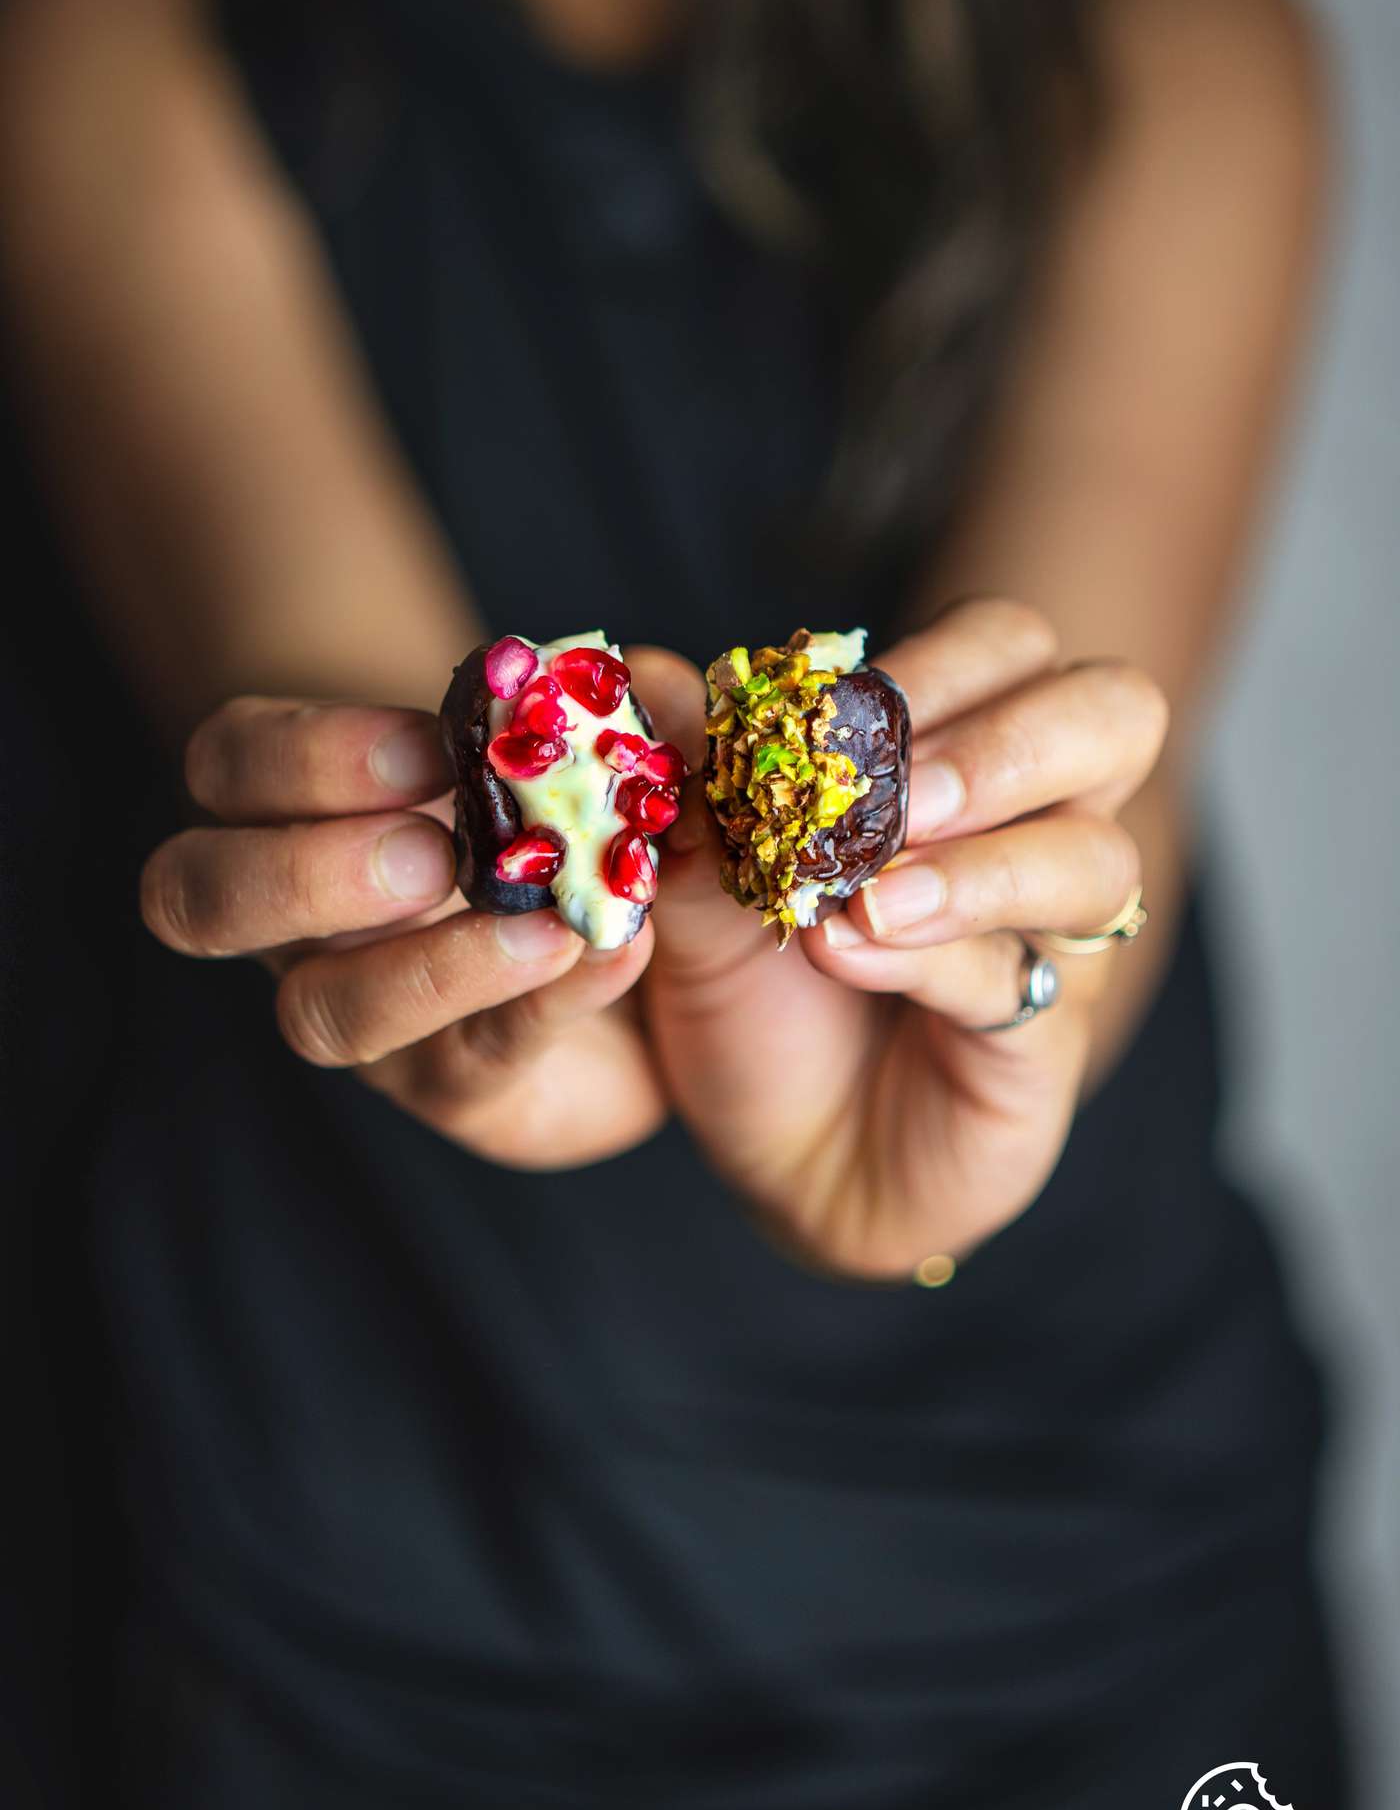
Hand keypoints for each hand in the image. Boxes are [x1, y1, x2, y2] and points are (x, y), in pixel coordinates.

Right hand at [139, 695, 665, 1166]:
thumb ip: (580, 712)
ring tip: (540, 929)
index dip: (309, 753)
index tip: (431, 741)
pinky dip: (546, 1004)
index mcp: (294, 808)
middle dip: (304, 871)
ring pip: (317, 1013)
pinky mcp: (454, 1090)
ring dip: (422, 970)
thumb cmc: (572, 819)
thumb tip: (625, 680)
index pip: (229, 765)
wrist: (649, 967)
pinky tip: (613, 953)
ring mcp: (366, 1012)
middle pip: (199, 896)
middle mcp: (297, 920)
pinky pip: (470, 1064)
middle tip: (430, 854)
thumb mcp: (575, 749)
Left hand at [636, 602, 1168, 1279]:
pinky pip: (1023, 979)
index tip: (831, 708)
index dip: (938, 661)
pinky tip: (849, 953)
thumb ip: (693, 793)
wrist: (775, 1161)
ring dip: (977, 863)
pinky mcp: (1044, 1043)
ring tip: (868, 896)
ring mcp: (1055, 939)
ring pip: (1098, 857)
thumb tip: (661, 677)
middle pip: (1111, 716)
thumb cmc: (757, 1007)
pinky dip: (935, 957)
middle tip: (903, 789)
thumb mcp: (694, 890)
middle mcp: (1035, 829)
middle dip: (1004, 741)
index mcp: (962, 755)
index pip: (1008, 647)